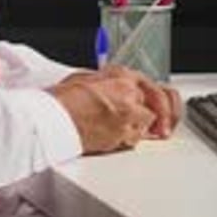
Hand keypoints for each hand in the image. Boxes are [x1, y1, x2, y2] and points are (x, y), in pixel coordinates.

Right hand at [48, 65, 181, 153]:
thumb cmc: (63, 99)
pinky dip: (128, 139)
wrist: (52, 119)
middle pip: (159, 108)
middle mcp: (129, 95)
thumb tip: (118, 88)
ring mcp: (126, 117)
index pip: (155, 88)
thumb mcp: (90, 77)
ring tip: (122, 127)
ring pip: (147, 125)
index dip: (162, 102)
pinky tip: (114, 135)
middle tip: (163, 127)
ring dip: (140, 128)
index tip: (165, 110)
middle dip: (163, 117)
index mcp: (123, 76)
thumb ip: (112, 82)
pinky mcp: (120, 137)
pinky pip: (133, 140)